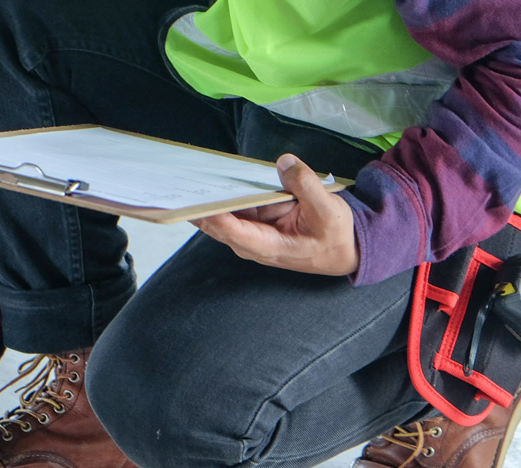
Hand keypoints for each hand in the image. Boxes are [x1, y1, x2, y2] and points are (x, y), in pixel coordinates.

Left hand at [191, 154, 358, 275]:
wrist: (344, 251)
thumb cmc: (335, 236)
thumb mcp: (328, 210)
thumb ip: (306, 186)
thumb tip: (284, 162)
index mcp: (268, 247)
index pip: (233, 232)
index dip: (213, 216)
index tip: (196, 201)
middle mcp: (253, 243)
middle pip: (217, 224)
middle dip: (197, 206)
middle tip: (175, 186)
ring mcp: (252, 232)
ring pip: (221, 215)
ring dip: (205, 199)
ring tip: (185, 176)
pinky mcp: (255, 221)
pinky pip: (233, 206)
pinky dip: (222, 194)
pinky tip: (209, 176)